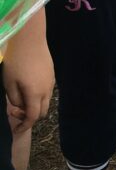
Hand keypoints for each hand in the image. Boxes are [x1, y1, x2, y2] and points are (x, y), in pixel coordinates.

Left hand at [3, 12, 54, 132]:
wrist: (30, 40)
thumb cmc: (16, 61)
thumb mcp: (9, 82)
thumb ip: (14, 98)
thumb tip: (19, 106)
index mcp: (35, 94)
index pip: (33, 117)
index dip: (24, 126)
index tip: (16, 130)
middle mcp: (47, 90)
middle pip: (42, 112)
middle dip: (30, 116)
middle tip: (15, 109)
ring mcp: (51, 82)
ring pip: (46, 102)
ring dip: (35, 105)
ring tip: (21, 97)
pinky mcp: (52, 75)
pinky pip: (47, 91)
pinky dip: (38, 96)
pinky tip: (28, 86)